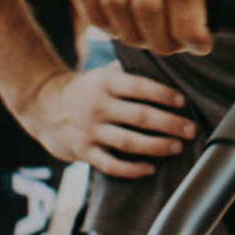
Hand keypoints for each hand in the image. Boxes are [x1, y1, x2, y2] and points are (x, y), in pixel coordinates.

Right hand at [20, 64, 197, 178]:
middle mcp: (99, 106)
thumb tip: (169, 65)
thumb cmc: (85, 89)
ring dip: (156, 146)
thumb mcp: (103, 74)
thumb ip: (130, 72)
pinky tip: (150, 169)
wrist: (42, 105)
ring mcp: (90, 131)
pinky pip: (110, 165)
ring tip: (178, 147)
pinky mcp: (84, 152)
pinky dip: (131, 169)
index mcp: (106, 83)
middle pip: (140, 116)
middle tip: (192, 129)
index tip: (182, 101)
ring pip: (128, 142)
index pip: (139, 87)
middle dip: (169, 124)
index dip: (163, 94)